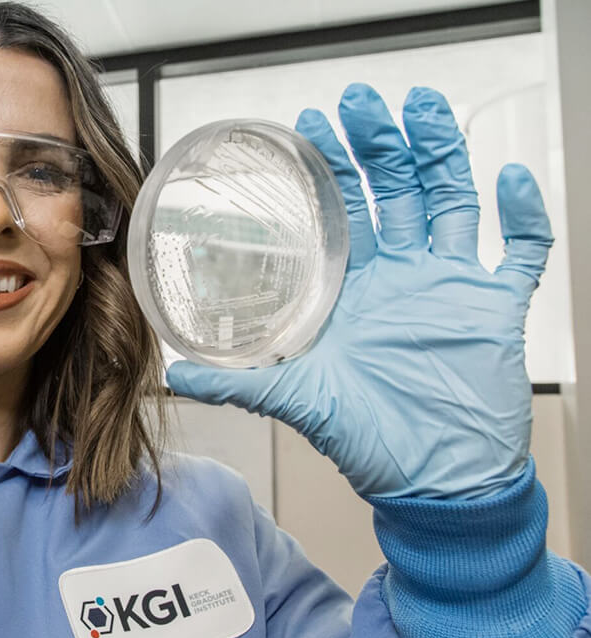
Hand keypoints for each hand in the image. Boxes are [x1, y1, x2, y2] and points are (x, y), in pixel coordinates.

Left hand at [165, 83, 553, 499]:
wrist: (432, 481)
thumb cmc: (366, 440)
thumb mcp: (296, 401)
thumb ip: (237, 383)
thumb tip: (172, 376)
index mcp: (352, 291)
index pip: (341, 213)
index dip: (330, 170)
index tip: (309, 128)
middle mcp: (400, 279)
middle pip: (394, 194)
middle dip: (379, 146)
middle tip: (360, 102)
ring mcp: (449, 288)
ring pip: (450, 204)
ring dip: (442, 157)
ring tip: (426, 109)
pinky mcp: (494, 309)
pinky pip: (517, 251)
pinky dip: (519, 215)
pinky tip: (508, 178)